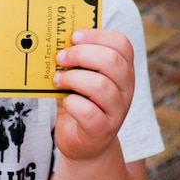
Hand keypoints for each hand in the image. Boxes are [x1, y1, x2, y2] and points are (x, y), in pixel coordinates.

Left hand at [53, 29, 134, 161]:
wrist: (83, 144)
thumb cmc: (79, 103)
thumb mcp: (79, 78)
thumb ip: (74, 61)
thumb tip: (53, 39)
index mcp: (122, 70)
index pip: (122, 44)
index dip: (98, 35)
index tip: (74, 36)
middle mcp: (126, 89)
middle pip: (112, 61)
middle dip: (81, 54)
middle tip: (61, 58)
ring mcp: (117, 111)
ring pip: (101, 85)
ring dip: (73, 78)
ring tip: (58, 81)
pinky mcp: (102, 130)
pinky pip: (88, 111)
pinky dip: (71, 102)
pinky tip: (64, 101)